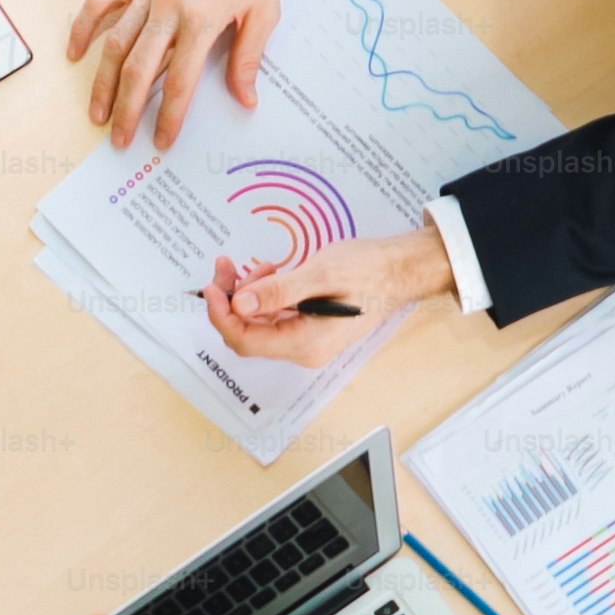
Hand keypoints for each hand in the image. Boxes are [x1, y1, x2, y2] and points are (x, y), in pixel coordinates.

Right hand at [69, 0, 286, 148]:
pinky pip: (99, 2)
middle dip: (127, 110)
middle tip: (120, 139)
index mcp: (202, 18)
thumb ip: (248, 57)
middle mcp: (168, 6)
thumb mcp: (264, 10)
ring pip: (114, 43)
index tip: (162, 140)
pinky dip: (83, 28)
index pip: (180, 80)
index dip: (170, 116)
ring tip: (97, 112)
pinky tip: (75, 53)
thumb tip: (245, 98)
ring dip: (102, 82)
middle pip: (139, 69)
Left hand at [203, 228, 455, 367]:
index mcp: (304, 343)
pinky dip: (266, 294)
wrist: (402, 269)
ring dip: (249, 293)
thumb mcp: (319, 274)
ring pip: (259, 322)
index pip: (244, 340)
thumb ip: (277, 292)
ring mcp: (306, 339)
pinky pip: (275, 315)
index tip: (212, 285)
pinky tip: (273, 272)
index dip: (221, 314)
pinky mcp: (310, 326)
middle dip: (232, 299)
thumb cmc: (369, 270)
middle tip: (228, 265)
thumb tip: (239, 305)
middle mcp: (303, 349)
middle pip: (247, 332)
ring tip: (262, 266)